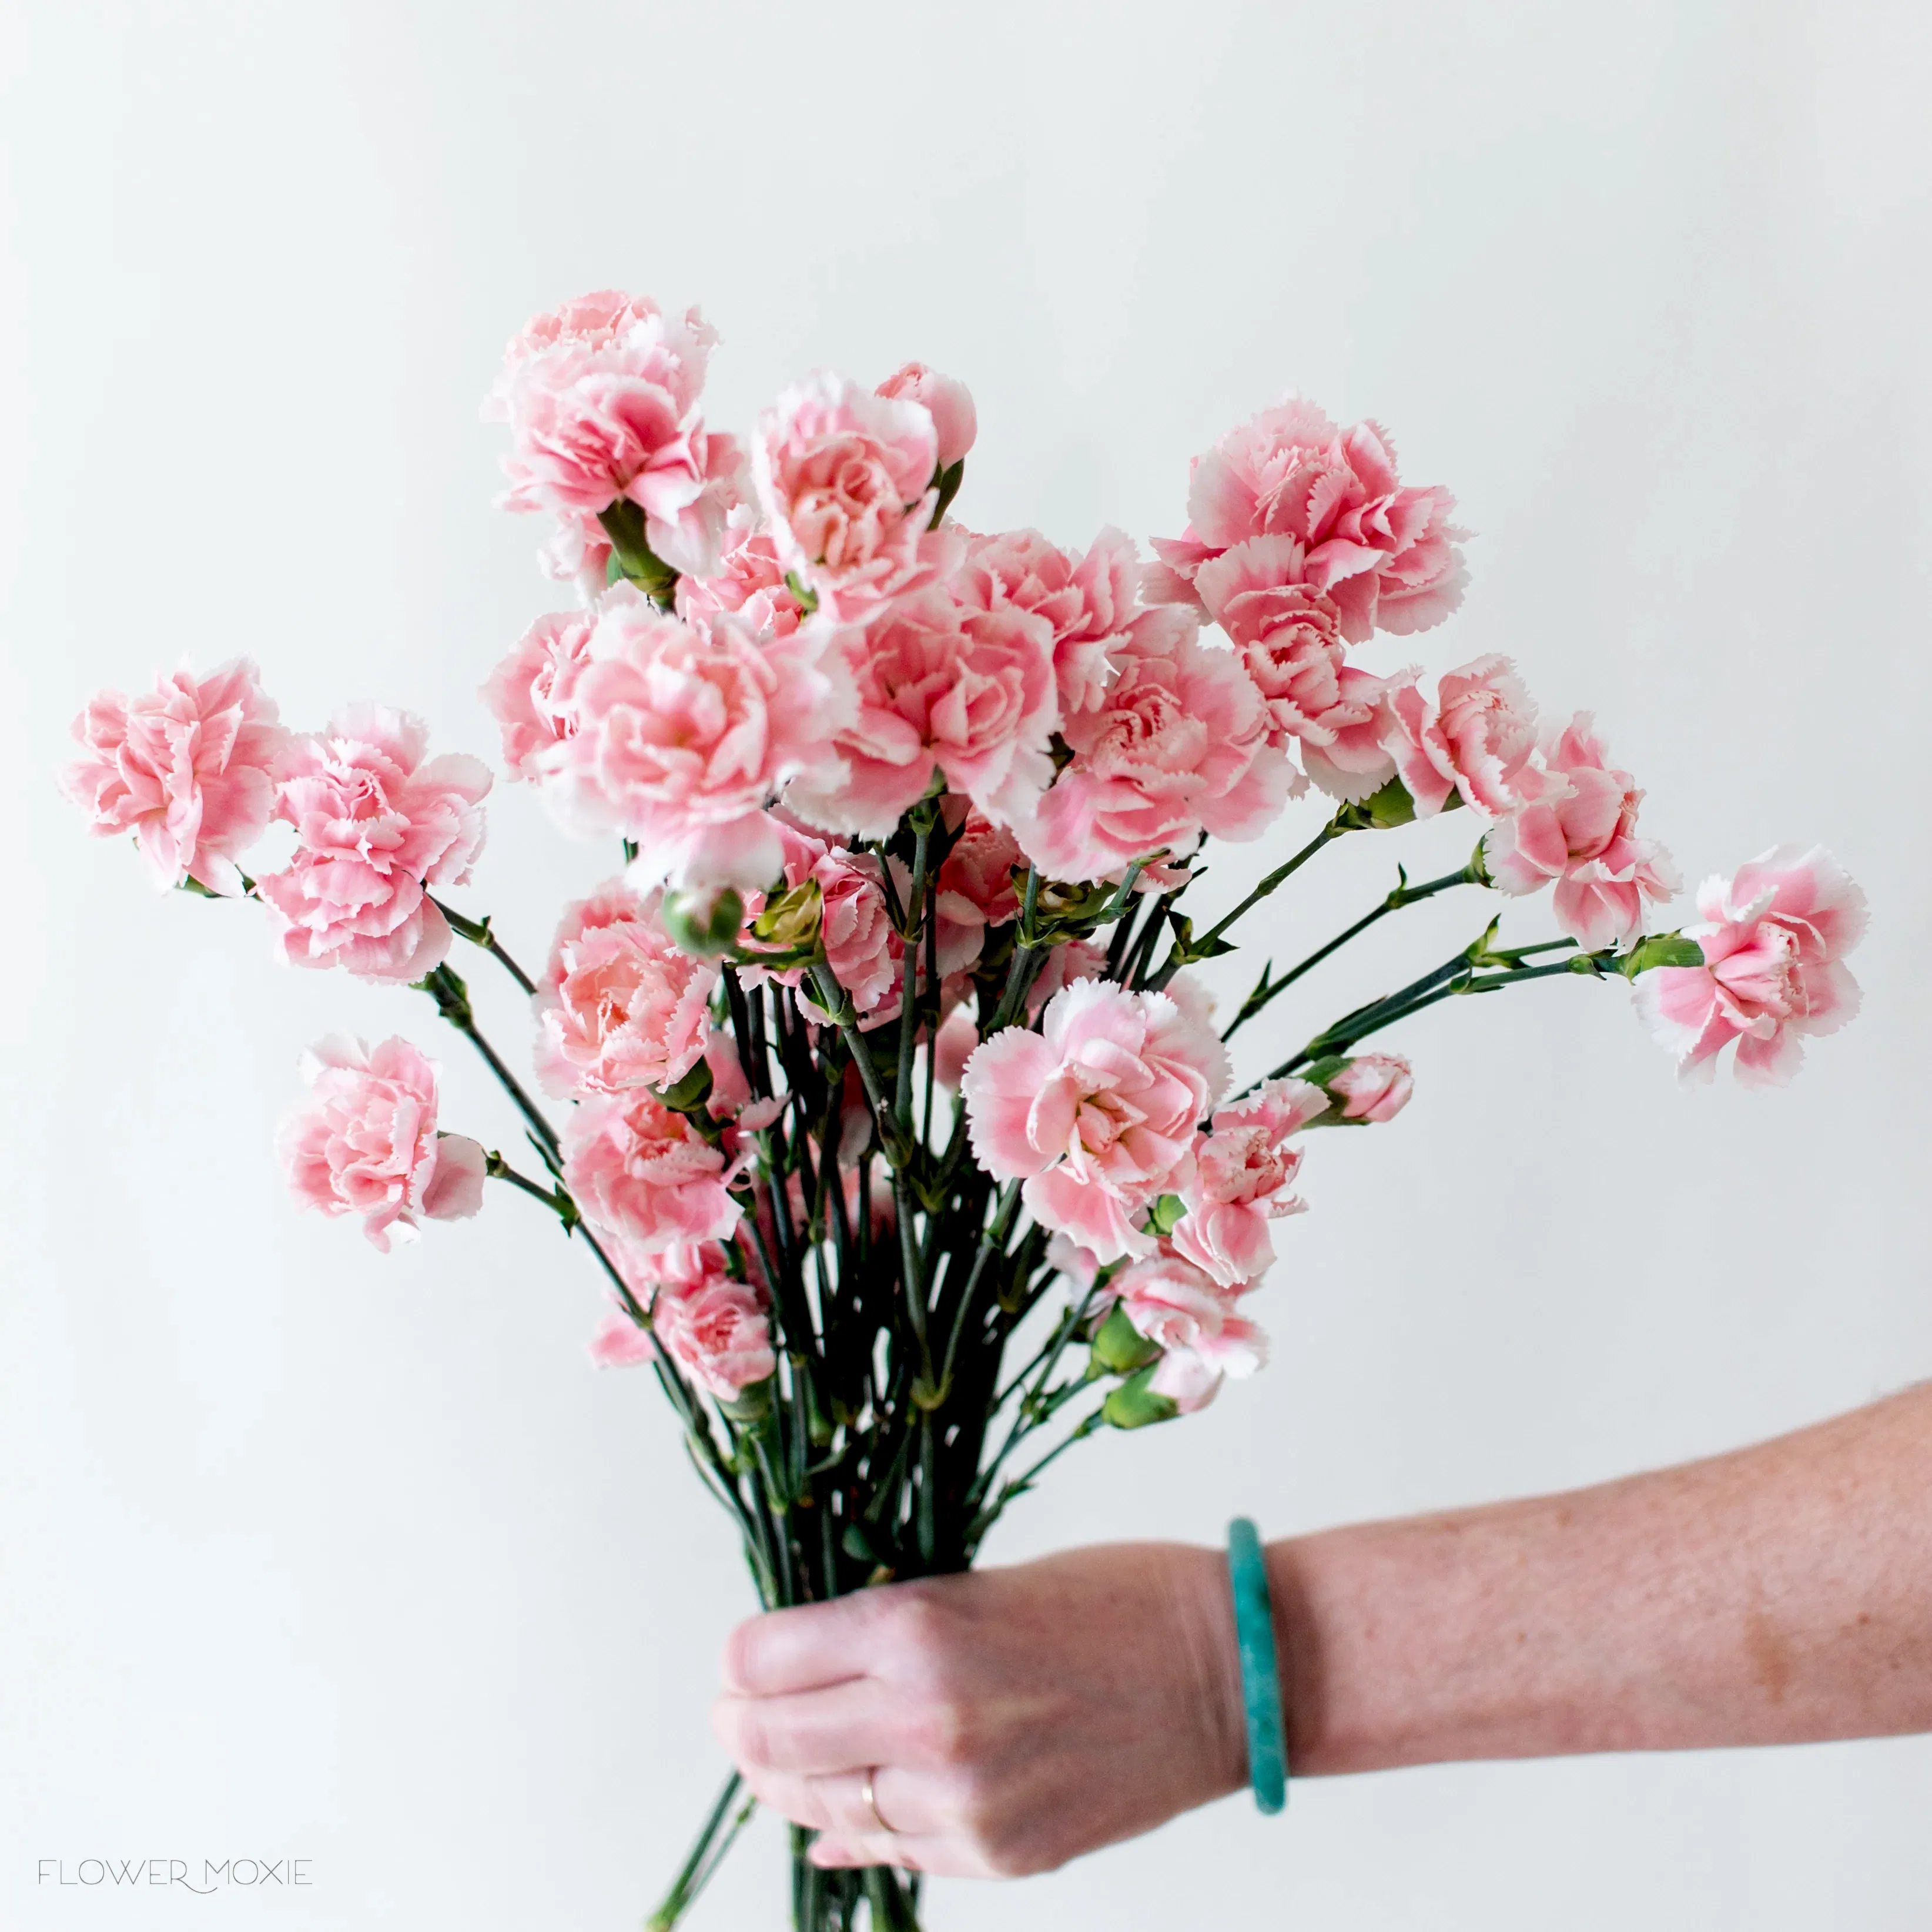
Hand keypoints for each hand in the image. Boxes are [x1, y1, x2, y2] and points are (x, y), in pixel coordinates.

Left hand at [711, 1542, 1246, 1876]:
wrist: (1230, 1671)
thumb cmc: (1116, 1599)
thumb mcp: (981, 1585)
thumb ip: (887, 1631)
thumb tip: (793, 1672)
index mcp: (917, 1631)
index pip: (759, 1660)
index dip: (740, 1660)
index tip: (746, 1657)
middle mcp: (925, 1723)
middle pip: (766, 1744)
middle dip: (742, 1726)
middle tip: (742, 1712)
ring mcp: (961, 1803)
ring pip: (819, 1810)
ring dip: (790, 1783)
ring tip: (789, 1759)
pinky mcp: (999, 1855)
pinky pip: (891, 1852)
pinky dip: (856, 1830)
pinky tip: (851, 1806)